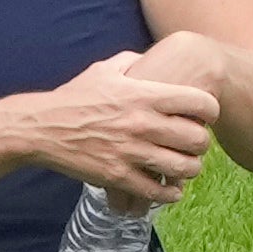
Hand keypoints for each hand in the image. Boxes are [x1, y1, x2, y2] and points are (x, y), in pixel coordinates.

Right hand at [29, 52, 223, 203]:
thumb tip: (155, 58)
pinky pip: (158, 192)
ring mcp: (131, 152)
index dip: (210, 110)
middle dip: (202, 143)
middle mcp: (142, 123)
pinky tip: (170, 189)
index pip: (200, 102)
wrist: (42, 127)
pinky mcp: (119, 177)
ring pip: (184, 168)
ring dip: (190, 169)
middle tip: (196, 144)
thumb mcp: (105, 69)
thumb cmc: (75, 97)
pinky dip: (170, 193)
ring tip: (185, 167)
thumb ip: (135, 61)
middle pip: (198, 139)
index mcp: (144, 94)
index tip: (205, 116)